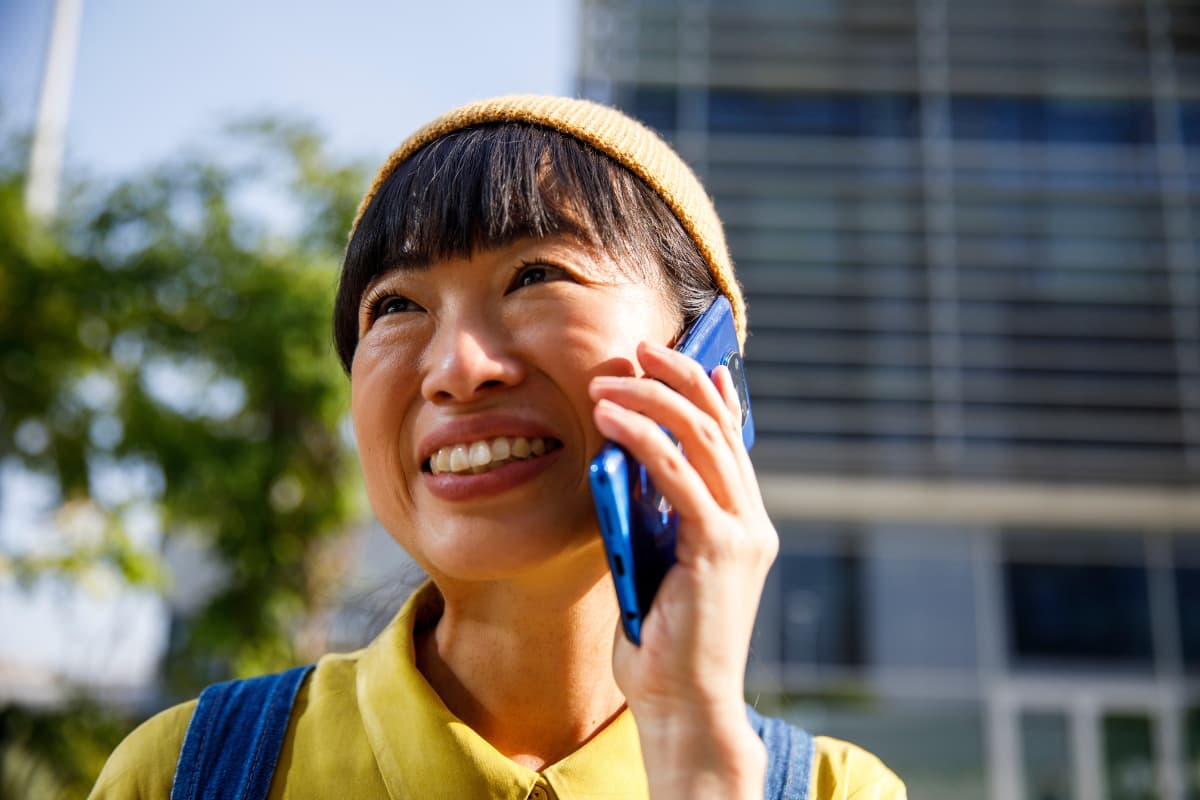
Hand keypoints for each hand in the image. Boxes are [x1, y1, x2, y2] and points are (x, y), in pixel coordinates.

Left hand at [589, 341, 777, 798]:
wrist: (684, 704)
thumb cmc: (662, 642)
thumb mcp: (657, 563)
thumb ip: (653, 516)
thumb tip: (626, 462)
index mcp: (742, 524)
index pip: (730, 440)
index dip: (705, 392)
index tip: (674, 358)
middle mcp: (752, 520)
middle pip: (718, 425)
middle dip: (676, 378)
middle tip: (636, 351)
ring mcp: (742, 532)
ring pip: (701, 438)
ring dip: (652, 399)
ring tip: (610, 380)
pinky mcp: (719, 547)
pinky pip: (677, 475)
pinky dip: (644, 439)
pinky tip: (611, 419)